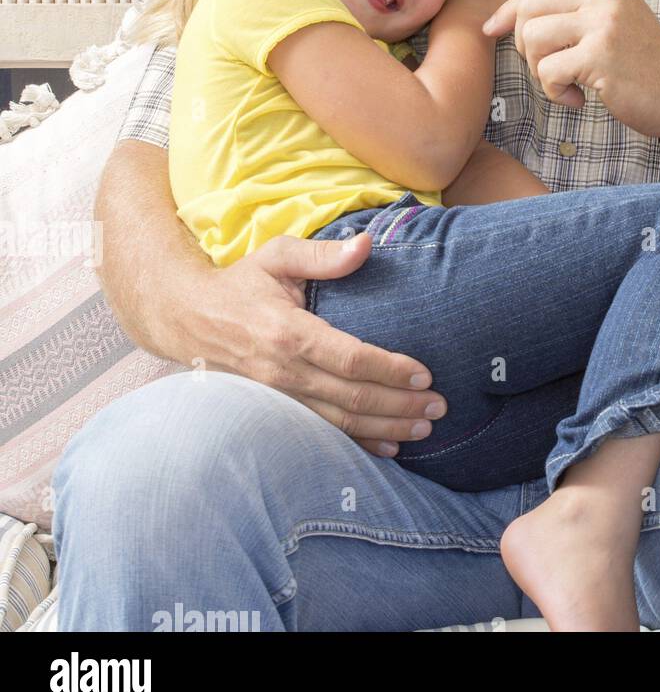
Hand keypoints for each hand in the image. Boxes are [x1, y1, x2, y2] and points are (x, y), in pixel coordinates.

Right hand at [192, 230, 446, 457]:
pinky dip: (357, 443)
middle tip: (440, 407)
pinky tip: (388, 447)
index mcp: (288, 331)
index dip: (390, 369)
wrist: (187, 318)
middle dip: (400, 405)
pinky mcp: (276, 410)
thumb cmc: (241, 283)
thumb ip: (322, 254)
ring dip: (386, 428)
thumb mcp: (277, 255)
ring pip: (340, 423)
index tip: (425, 375)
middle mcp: (284, 372)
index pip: (350, 358)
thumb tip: (366, 245)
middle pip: (352, 397)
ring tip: (425, 428)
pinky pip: (322, 432)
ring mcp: (278, 397)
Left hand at [482, 0, 659, 137]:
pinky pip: (547, 71)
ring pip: (532, 38)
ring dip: (538, 70)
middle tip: (544, 69)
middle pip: (529, 8)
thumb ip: (577, 12)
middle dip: (523, 44)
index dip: (510, 7)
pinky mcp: (600, 55)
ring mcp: (603, 24)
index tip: (492, 27)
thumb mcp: (615, 23)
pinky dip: (554, 92)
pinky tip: (577, 99)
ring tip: (565, 84)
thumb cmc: (644, 67)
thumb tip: (515, 15)